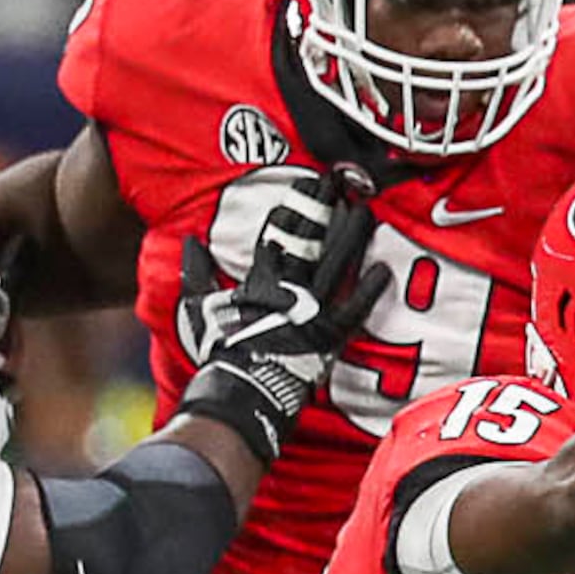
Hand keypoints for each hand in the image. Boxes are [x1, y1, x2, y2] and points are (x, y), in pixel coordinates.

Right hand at [173, 168, 383, 462]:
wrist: (242, 390)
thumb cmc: (220, 352)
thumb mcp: (199, 309)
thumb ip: (196, 274)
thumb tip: (190, 242)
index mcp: (260, 280)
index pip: (277, 235)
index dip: (293, 208)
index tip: (309, 184)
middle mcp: (289, 287)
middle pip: (310, 239)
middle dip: (323, 209)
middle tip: (338, 182)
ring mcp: (312, 309)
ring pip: (335, 263)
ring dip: (351, 236)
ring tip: (366, 210)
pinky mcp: (329, 334)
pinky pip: (354, 309)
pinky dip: (369, 290)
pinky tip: (384, 270)